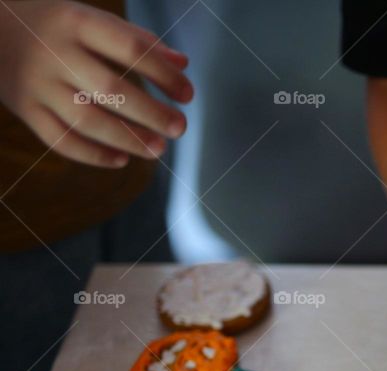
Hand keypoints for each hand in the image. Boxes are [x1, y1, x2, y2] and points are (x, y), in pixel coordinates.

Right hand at [0, 0, 191, 167]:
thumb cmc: (53, 23)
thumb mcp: (90, 18)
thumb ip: (136, 39)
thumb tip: (182, 65)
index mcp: (75, 21)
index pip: (130, 48)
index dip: (164, 74)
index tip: (188, 95)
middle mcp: (53, 51)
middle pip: (111, 88)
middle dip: (151, 113)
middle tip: (180, 127)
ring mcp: (35, 83)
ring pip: (87, 120)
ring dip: (128, 139)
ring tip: (159, 149)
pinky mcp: (23, 108)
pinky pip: (60, 140)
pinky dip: (93, 155)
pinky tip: (122, 159)